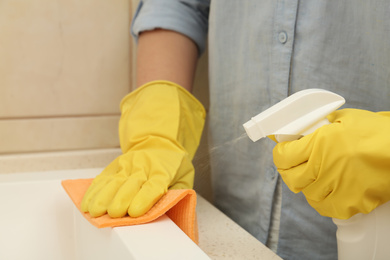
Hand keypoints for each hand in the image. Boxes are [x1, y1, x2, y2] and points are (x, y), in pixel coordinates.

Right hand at [81, 81, 204, 217]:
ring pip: (113, 181)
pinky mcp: (114, 167)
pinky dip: (93, 192)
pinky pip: (102, 179)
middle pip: (130, 184)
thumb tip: (174, 211)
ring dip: (102, 197)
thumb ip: (179, 193)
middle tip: (114, 213)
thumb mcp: (184, 177)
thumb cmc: (172, 166)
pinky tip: (88, 203)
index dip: (143, 199)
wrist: (159, 144)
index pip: (153, 186)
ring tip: (95, 211)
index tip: (135, 212)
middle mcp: (142, 167)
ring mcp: (126, 165)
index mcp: (162, 171)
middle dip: (120, 199)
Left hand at [273, 109, 389, 218]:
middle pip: (290, 177)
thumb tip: (297, 129)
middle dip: (289, 170)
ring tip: (316, 177)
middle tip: (295, 165)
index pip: (283, 156)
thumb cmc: (376, 132)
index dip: (280, 153)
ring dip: (307, 185)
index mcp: (319, 144)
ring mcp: (337, 187)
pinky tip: (330, 190)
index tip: (283, 151)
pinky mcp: (351, 203)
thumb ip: (318, 124)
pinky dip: (324, 200)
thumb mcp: (344, 119)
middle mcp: (324, 167)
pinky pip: (326, 207)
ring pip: (307, 193)